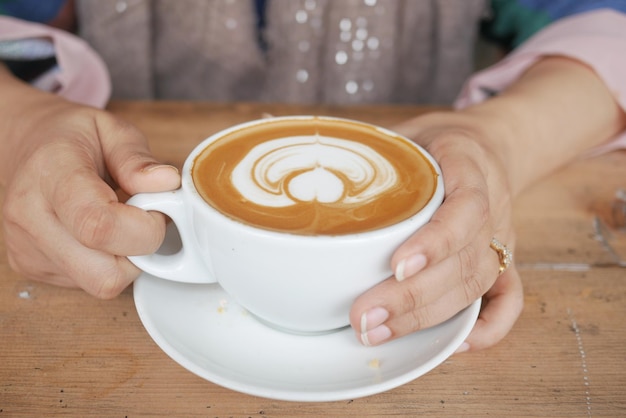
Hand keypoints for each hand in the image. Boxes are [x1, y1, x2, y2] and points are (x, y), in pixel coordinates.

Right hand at [2, 96, 179, 297]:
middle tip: (142, 218)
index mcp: (51, 174)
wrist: (24, 147)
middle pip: (104, 273)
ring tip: (120, 223)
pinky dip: (107, 263)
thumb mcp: (111, 128)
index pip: (98, 226)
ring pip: (100, 284)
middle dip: (140, 251)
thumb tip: (167, 183)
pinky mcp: (32, 268)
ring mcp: (27, 249)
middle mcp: (30, 217)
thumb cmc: (69, 137)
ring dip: (126, 259)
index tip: (156, 207)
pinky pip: (88, 283)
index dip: (144, 228)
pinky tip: (100, 234)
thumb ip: (138, 159)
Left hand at [349, 111, 523, 350]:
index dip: (435, 242)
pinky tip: (456, 344)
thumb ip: (371, 155)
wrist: (486, 143)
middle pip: (465, 261)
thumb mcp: (407, 132)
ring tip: (379, 331)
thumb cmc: (437, 142)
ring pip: (477, 286)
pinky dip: (489, 327)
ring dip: (428, 316)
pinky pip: (510, 299)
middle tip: (364, 317)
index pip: (466, 209)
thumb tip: (305, 179)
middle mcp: (493, 207)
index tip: (396, 265)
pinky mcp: (506, 261)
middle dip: (412, 296)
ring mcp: (503, 237)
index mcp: (470, 165)